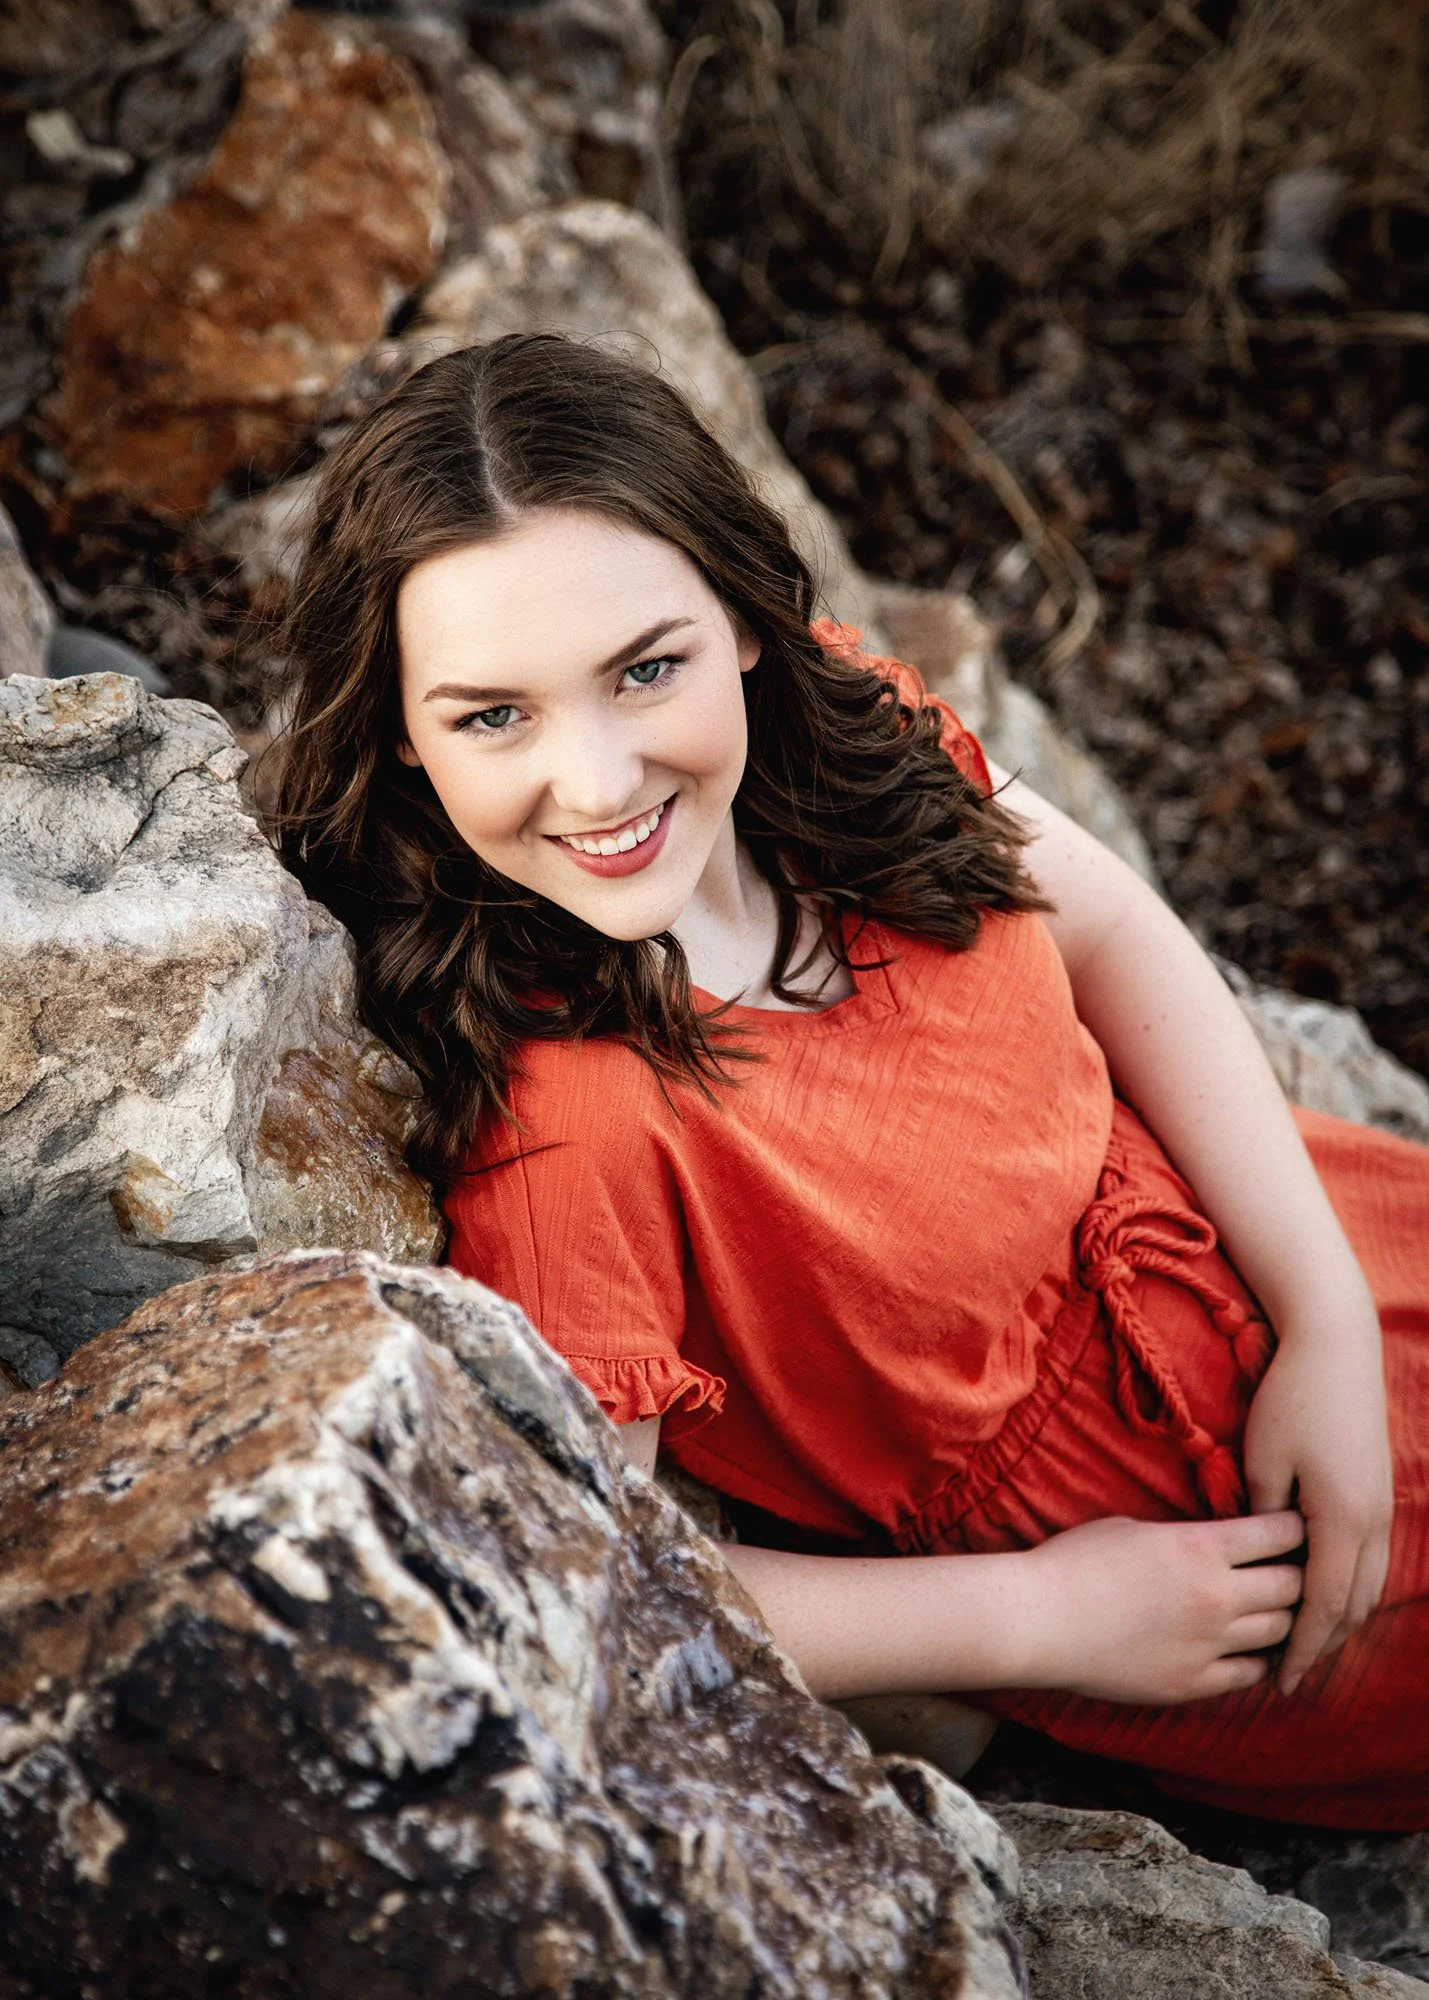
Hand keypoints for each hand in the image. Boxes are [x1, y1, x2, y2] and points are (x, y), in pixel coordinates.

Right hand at [1021, 1511, 1304, 1704]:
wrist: (1039, 1620)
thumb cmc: (1076, 1562)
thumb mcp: (1136, 1528)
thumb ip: (1187, 1538)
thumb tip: (1216, 1543)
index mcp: (1200, 1547)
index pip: (1280, 1533)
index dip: (1294, 1527)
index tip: (1294, 1526)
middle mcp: (1216, 1596)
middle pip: (1294, 1585)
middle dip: (1299, 1573)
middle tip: (1295, 1569)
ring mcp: (1208, 1644)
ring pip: (1279, 1631)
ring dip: (1282, 1618)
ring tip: (1274, 1610)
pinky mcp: (1193, 1682)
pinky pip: (1249, 1673)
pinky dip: (1255, 1658)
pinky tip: (1242, 1646)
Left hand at [1242, 1304, 1392, 1695]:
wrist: (1336, 1346)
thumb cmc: (1290, 1399)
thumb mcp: (1262, 1461)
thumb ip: (1262, 1518)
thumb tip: (1256, 1559)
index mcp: (1342, 1522)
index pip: (1323, 1608)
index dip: (1303, 1650)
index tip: (1280, 1684)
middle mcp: (1372, 1523)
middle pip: (1353, 1606)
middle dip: (1324, 1645)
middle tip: (1291, 1676)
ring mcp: (1382, 1507)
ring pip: (1369, 1585)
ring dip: (1342, 1618)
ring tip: (1307, 1644)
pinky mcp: (1379, 1490)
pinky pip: (1372, 1558)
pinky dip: (1352, 1586)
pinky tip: (1326, 1592)